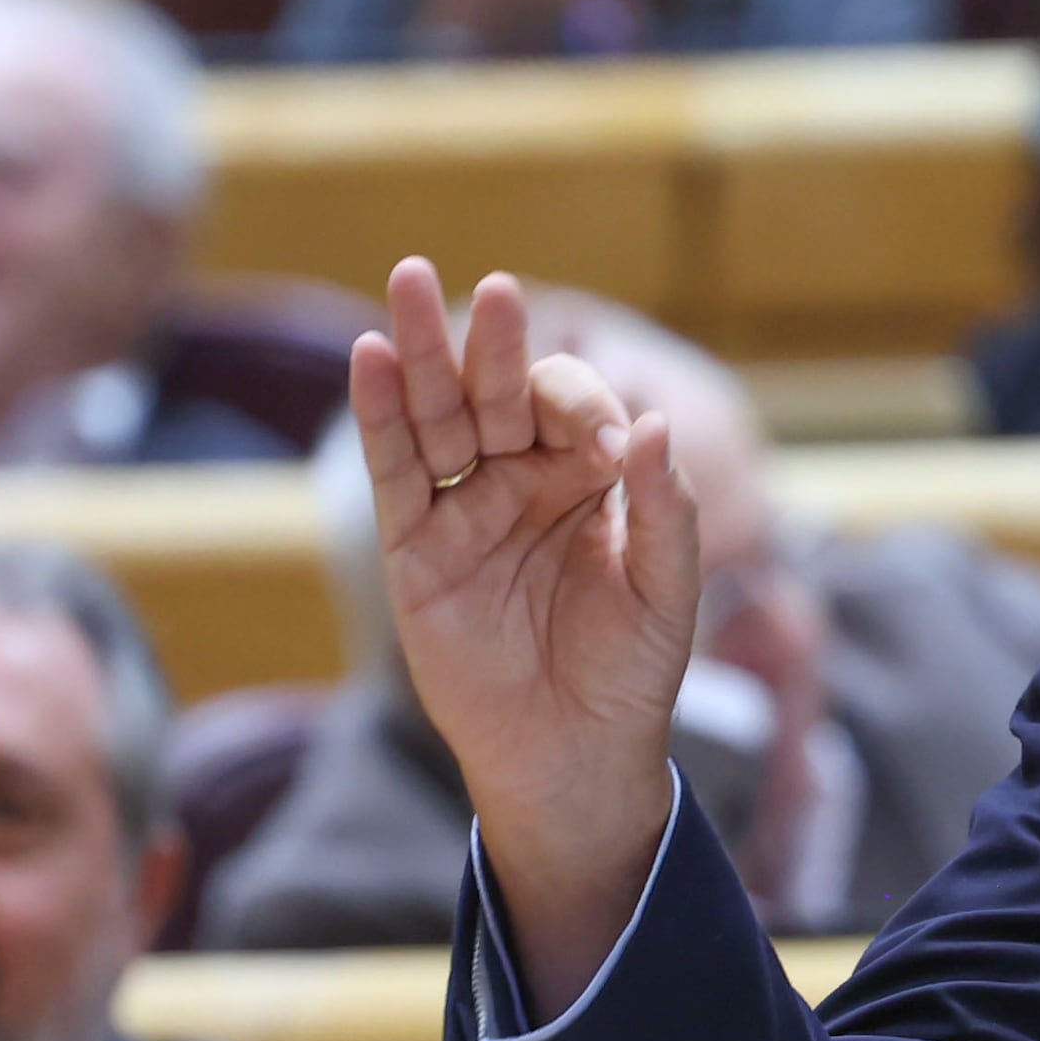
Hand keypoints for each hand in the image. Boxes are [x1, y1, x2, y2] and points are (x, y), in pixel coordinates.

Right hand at [351, 258, 697, 1012]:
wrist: (572, 756)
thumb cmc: (629, 675)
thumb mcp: (666, 593)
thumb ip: (664, 509)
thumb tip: (654, 423)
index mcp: (588, 481)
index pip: (572, 408)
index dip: (581, 407)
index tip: (603, 445)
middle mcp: (522, 482)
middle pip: (499, 393)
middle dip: (495, 342)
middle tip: (499, 289)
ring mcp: (464, 510)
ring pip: (439, 416)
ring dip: (423, 352)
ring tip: (408, 284)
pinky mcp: (415, 547)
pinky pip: (396, 471)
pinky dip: (381, 416)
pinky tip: (372, 357)